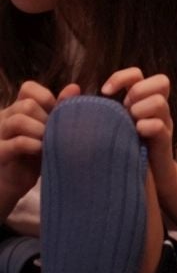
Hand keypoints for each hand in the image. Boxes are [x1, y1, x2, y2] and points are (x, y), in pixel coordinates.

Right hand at [0, 81, 79, 205]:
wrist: (11, 184)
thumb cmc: (31, 156)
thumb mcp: (47, 132)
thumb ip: (58, 110)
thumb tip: (74, 87)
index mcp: (16, 109)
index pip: (28, 88)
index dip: (46, 98)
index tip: (56, 114)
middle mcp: (4, 117)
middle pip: (27, 104)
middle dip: (46, 118)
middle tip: (53, 133)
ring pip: (18, 120)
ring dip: (39, 130)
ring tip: (47, 142)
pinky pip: (15, 143)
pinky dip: (32, 145)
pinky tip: (41, 150)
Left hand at [101, 68, 176, 196]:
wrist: (146, 178)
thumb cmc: (120, 147)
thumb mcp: (108, 123)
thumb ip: (92, 107)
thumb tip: (73, 88)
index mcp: (142, 99)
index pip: (138, 73)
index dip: (122, 77)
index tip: (104, 91)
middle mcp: (156, 108)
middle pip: (161, 80)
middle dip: (138, 91)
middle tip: (125, 108)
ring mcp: (164, 123)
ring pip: (160, 102)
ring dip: (141, 109)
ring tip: (131, 124)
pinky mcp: (165, 141)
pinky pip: (160, 126)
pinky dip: (147, 127)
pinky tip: (136, 134)